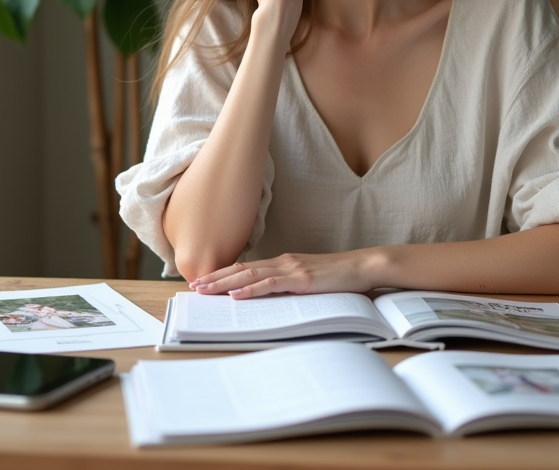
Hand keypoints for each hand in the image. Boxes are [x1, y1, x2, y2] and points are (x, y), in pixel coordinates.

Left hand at [188, 250, 380, 298]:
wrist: (364, 266)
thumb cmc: (340, 276)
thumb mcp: (310, 279)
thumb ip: (290, 285)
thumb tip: (271, 296)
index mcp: (284, 262)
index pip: (247, 267)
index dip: (224, 274)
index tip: (204, 281)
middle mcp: (283, 262)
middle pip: (242, 269)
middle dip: (215, 278)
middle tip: (193, 287)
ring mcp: (292, 268)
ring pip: (250, 275)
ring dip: (224, 283)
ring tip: (205, 290)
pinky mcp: (302, 278)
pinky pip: (271, 284)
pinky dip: (251, 289)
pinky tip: (236, 295)